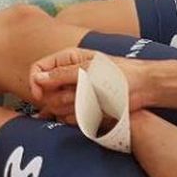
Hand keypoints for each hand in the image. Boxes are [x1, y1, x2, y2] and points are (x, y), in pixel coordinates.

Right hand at [28, 46, 149, 122]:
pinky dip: (78, 117)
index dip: (35, 83)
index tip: (40, 96)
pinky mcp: (82, 108)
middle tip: (82, 94)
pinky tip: (93, 113)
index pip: (38, 69)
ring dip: (72, 107)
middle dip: (60, 97)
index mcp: (67, 59)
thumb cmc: (118, 74)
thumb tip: (38, 78)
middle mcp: (67, 75)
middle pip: (46, 92)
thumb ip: (61, 75)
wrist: (141, 89)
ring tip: (93, 101)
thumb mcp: (88, 71)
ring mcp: (74, 92)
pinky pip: (69, 117)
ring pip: (57, 107)